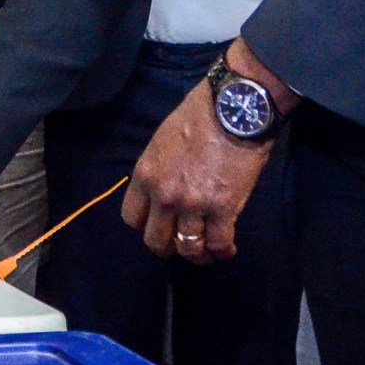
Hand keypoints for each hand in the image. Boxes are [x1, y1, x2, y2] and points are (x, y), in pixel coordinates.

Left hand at [119, 81, 271, 264]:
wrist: (233, 109)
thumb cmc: (198, 116)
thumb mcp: (162, 141)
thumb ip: (159, 169)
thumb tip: (165, 186)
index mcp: (145, 175)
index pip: (132, 218)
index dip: (146, 226)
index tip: (159, 225)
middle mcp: (164, 196)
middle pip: (156, 241)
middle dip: (168, 247)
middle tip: (181, 244)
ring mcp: (193, 205)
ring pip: (188, 248)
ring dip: (198, 254)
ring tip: (207, 251)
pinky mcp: (223, 209)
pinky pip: (219, 243)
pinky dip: (223, 251)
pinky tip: (227, 249)